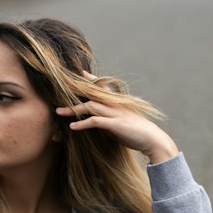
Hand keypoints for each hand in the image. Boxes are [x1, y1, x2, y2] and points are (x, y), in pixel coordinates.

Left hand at [57, 73, 177, 164]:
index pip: (102, 86)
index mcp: (117, 102)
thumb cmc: (138, 132)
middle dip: (75, 90)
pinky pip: (95, 121)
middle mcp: (115, 104)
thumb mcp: (123, 121)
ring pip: (90, 106)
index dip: (91, 79)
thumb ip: (110, 119)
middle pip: (91, 93)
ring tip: (59, 111)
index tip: (80, 73)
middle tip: (59, 88)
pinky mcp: (115, 124)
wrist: (153, 139)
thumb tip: (99, 123)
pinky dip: (82, 123)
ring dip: (73, 109)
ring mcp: (115, 113)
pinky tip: (72, 127)